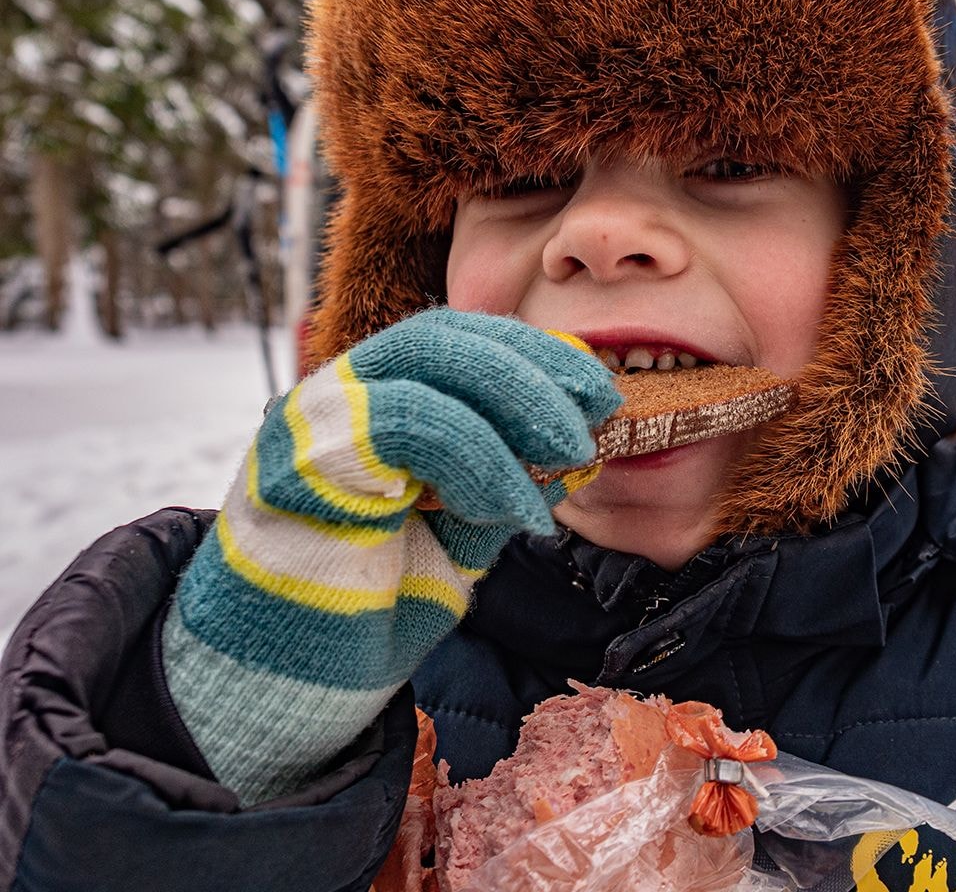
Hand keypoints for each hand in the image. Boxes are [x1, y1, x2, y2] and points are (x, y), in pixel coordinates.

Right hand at [162, 309, 618, 803]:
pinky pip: (403, 424)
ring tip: (567, 464)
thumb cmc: (373, 604)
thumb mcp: (465, 532)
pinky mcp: (299, 459)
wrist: (296, 681)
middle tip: (590, 425)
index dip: (535, 353)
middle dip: (534, 370)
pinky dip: (477, 458)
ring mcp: (311, 420)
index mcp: (377, 401)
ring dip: (515, 409)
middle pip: (443, 336)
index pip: (459, 340)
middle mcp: (338, 396)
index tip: (599, 390)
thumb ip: (509, 480)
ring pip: (425, 362)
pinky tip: (512, 507)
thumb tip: (580, 444)